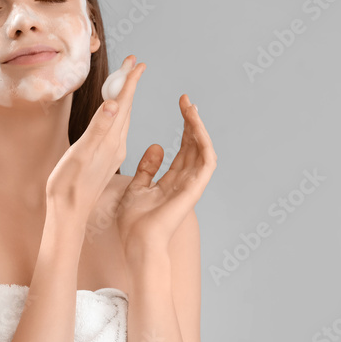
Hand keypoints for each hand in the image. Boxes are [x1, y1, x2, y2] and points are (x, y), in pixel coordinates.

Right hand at [46, 55, 145, 225]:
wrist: (69, 213)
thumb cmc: (69, 185)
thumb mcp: (82, 155)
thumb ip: (98, 129)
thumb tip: (114, 103)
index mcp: (111, 141)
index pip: (124, 104)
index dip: (129, 81)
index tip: (136, 61)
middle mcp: (115, 145)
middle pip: (125, 108)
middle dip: (129, 84)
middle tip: (133, 63)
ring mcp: (111, 153)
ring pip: (121, 119)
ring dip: (124, 99)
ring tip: (126, 82)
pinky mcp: (104, 161)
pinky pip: (115, 130)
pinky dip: (116, 115)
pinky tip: (115, 116)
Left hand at [114, 94, 216, 254]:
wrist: (137, 242)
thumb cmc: (134, 222)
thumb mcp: (137, 186)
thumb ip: (147, 168)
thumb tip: (157, 145)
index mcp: (172, 182)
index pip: (183, 150)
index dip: (184, 128)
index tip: (181, 106)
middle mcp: (185, 182)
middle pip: (194, 146)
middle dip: (191, 122)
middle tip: (186, 99)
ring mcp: (192, 186)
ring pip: (202, 150)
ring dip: (198, 127)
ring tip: (191, 107)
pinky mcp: (195, 189)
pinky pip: (206, 161)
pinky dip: (203, 142)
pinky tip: (195, 125)